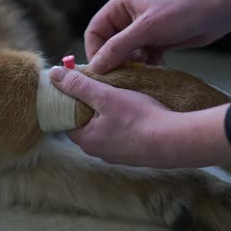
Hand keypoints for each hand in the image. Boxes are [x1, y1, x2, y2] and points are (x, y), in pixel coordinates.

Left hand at [49, 66, 172, 166]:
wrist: (176, 141)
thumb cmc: (139, 118)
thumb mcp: (105, 96)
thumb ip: (78, 85)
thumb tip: (53, 75)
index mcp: (87, 141)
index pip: (67, 119)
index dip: (71, 100)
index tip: (80, 85)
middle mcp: (99, 153)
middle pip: (87, 124)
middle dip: (92, 106)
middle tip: (103, 87)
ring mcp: (119, 156)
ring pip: (106, 130)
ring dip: (110, 114)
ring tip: (121, 96)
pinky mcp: (136, 155)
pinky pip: (124, 135)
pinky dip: (126, 123)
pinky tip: (137, 112)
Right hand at [85, 0, 230, 73]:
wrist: (219, 11)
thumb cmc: (182, 12)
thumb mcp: (147, 29)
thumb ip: (119, 48)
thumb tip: (96, 67)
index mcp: (120, 4)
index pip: (95, 31)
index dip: (95, 52)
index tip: (102, 72)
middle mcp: (128, 15)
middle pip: (109, 44)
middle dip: (116, 60)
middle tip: (123, 75)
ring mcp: (143, 28)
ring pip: (126, 53)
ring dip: (132, 64)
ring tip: (143, 70)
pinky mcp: (156, 39)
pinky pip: (141, 56)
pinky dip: (146, 64)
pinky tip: (157, 66)